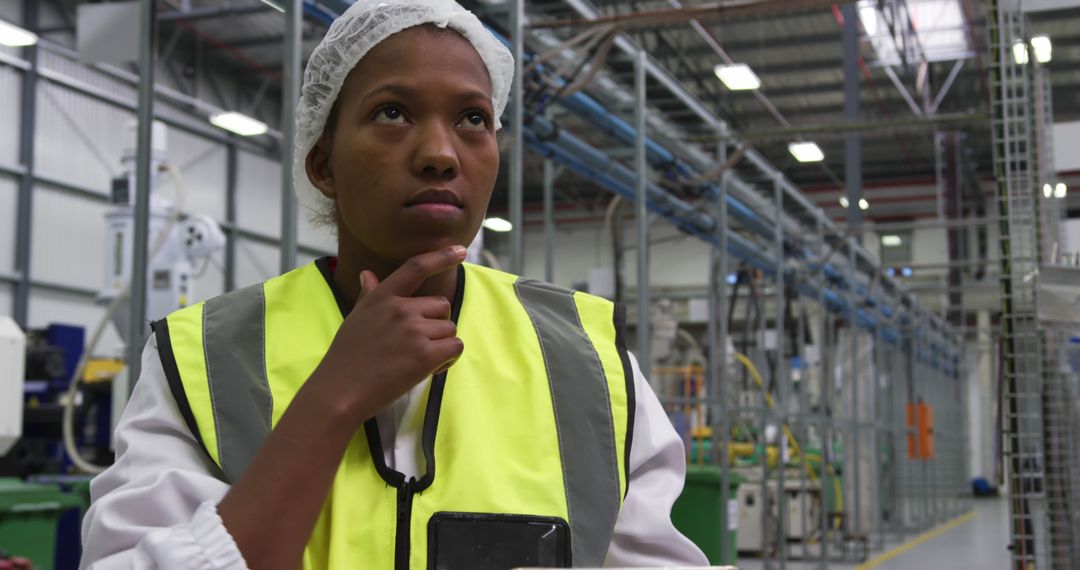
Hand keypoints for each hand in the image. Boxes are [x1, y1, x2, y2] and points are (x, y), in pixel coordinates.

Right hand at [314, 246, 466, 424]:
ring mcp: (414, 331)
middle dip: (436, 324)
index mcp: (383, 297)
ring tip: (417, 359)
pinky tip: (430, 368)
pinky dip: (448, 359)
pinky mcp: (425, 355)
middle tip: (416, 345)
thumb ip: (370, 295)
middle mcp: (401, 309)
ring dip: (441, 344)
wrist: (340, 391)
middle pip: (442, 306)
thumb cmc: (346, 356)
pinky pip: (455, 347)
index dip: (441, 256)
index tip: (460, 249)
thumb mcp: (356, 318)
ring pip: (450, 329)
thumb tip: (367, 274)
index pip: (416, 267)